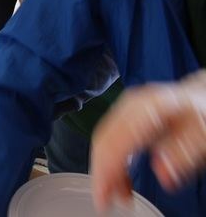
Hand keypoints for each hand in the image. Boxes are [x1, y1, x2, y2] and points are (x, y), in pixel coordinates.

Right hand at [91, 70, 205, 212]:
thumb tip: (162, 173)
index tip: (102, 196)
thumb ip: (182, 151)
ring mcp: (127, 110)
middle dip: (101, 174)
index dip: (105, 170)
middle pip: (104, 140)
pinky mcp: (127, 118)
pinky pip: (112, 140)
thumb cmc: (203, 113)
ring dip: (108, 171)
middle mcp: (131, 106)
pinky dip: (114, 163)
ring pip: (105, 141)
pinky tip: (124, 181)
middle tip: (105, 202)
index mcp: (149, 107)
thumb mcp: (202, 133)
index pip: (116, 140)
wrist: (203, 96)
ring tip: (121, 197)